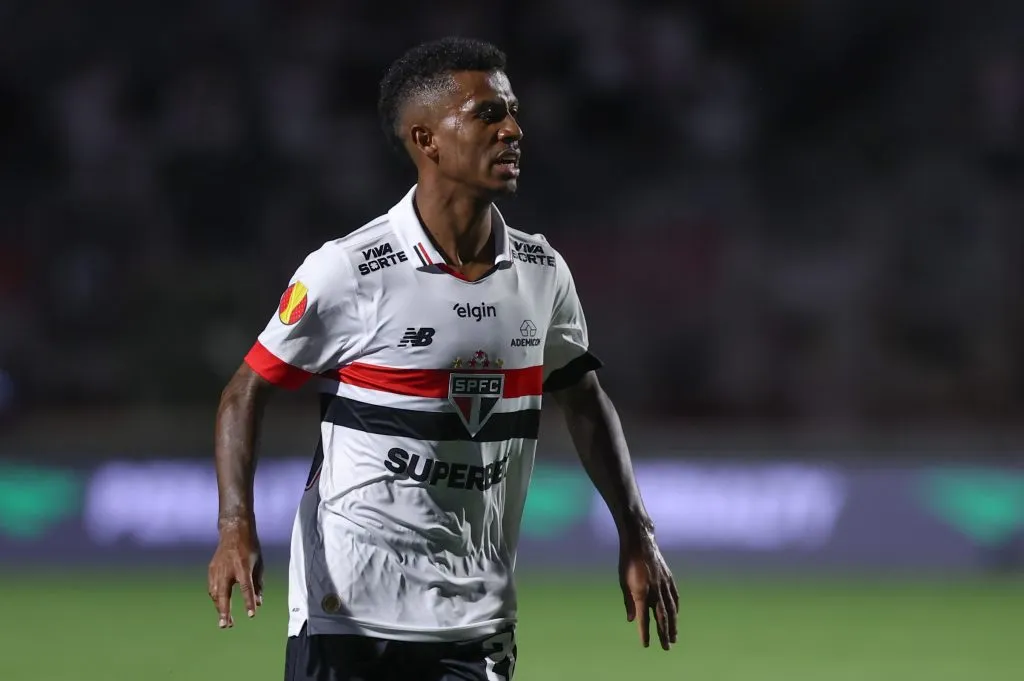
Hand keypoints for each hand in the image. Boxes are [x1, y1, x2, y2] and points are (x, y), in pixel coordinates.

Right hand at [207, 519, 263, 628]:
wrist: (233, 532)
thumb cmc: (250, 548)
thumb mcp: (259, 564)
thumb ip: (258, 584)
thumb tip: (259, 603)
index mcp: (243, 567)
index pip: (246, 588)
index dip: (249, 602)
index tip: (251, 615)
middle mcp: (228, 570)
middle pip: (224, 594)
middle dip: (224, 611)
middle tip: (226, 626)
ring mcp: (217, 570)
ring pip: (215, 593)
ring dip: (219, 608)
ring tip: (225, 620)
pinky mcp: (211, 569)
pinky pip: (212, 588)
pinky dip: (216, 598)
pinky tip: (220, 605)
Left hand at [619, 525, 678, 649]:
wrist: (640, 541)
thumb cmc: (627, 562)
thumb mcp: (623, 582)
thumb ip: (628, 602)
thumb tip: (631, 620)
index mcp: (641, 592)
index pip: (643, 617)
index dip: (644, 632)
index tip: (645, 645)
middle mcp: (655, 590)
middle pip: (661, 617)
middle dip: (663, 633)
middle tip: (666, 647)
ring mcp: (664, 584)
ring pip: (671, 609)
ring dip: (673, 624)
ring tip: (674, 637)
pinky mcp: (669, 578)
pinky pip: (674, 596)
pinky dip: (676, 608)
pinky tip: (676, 615)